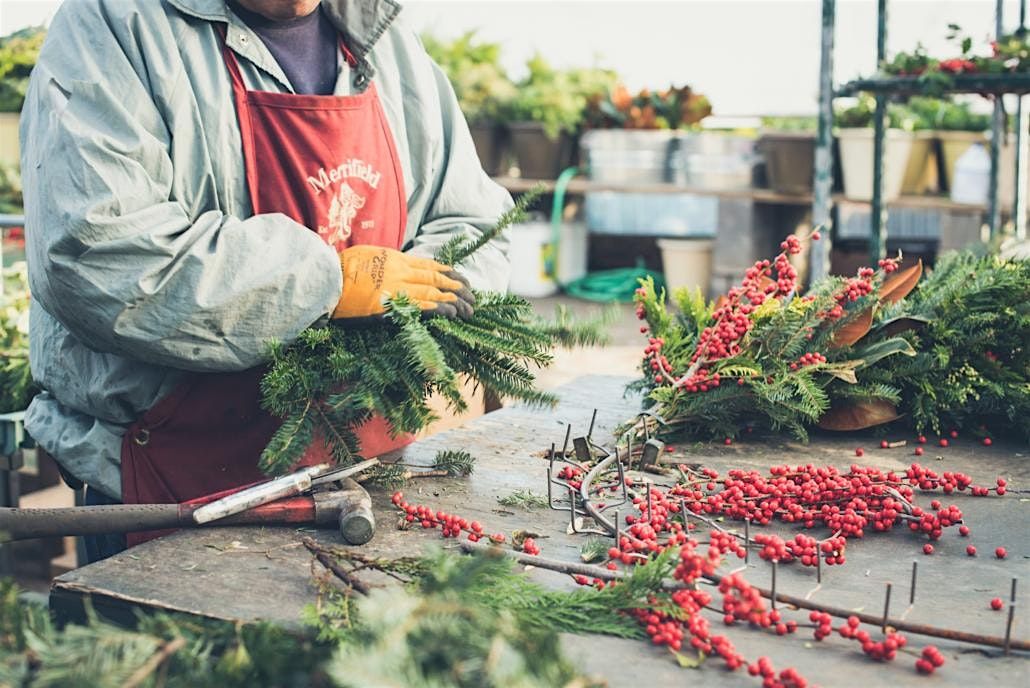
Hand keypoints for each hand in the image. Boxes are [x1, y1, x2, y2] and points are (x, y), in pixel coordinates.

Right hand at [333, 246, 473, 319]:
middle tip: (473, 295)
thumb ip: (385, 262)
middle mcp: (400, 270)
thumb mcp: (366, 257)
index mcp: (395, 258)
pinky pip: (422, 306)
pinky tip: (453, 313)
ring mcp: (397, 288)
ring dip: (456, 300)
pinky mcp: (392, 306)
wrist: (324, 281)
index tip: (462, 279)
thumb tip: (398, 265)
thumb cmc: (339, 270)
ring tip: (469, 308)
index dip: (449, 272)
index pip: (430, 265)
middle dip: (458, 287)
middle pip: (438, 278)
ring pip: (435, 292)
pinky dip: (441, 309)